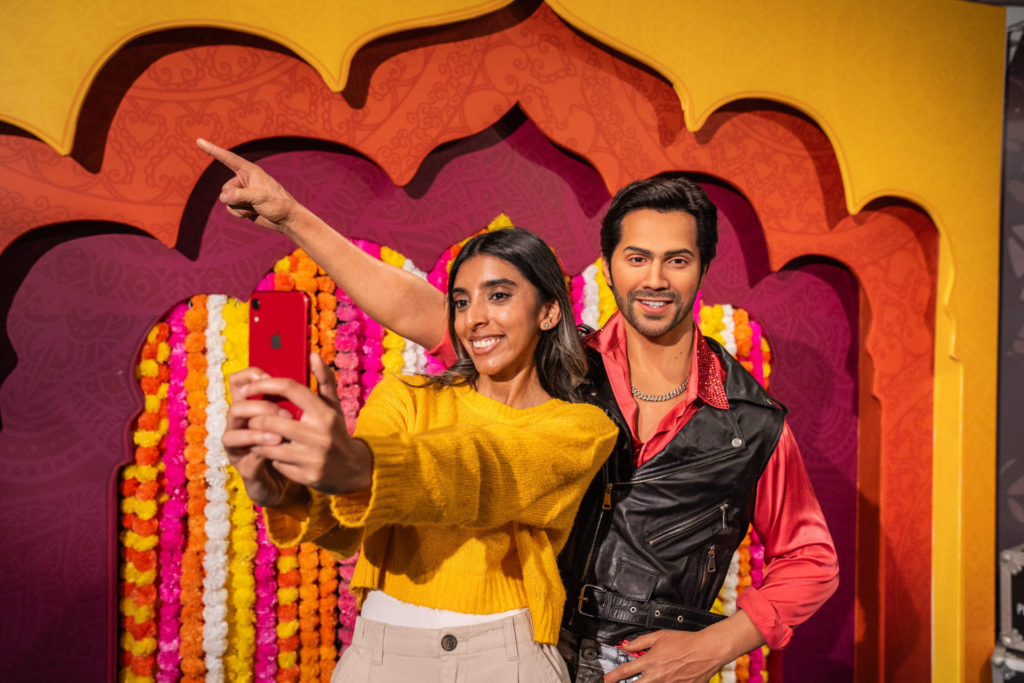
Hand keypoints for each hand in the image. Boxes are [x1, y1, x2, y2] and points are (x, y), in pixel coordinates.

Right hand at [196, 137, 301, 232]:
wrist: (286, 220)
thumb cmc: (278, 204)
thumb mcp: (260, 197)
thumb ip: (240, 195)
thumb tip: (222, 197)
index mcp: (250, 171)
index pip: (227, 158)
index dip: (212, 150)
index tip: (199, 140)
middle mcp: (243, 180)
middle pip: (226, 189)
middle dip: (236, 198)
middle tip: (254, 201)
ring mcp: (241, 193)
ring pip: (226, 200)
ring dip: (239, 208)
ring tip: (256, 208)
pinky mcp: (241, 205)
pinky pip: (230, 209)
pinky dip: (240, 214)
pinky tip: (252, 213)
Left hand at [230, 366, 371, 495]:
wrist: (353, 470)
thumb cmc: (336, 432)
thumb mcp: (333, 406)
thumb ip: (323, 380)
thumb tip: (312, 354)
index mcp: (324, 413)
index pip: (290, 388)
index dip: (266, 384)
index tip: (250, 386)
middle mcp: (319, 434)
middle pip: (271, 419)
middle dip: (256, 418)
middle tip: (252, 417)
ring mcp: (312, 456)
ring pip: (268, 443)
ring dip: (258, 438)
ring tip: (258, 434)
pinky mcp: (306, 475)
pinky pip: (275, 463)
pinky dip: (270, 457)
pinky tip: (273, 453)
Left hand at [604, 612, 764, 682]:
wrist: (706, 650)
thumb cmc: (686, 642)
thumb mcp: (659, 636)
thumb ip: (640, 642)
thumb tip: (627, 645)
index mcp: (651, 662)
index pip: (624, 671)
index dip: (611, 677)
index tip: (605, 680)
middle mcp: (657, 676)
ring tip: (645, 679)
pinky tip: (661, 679)